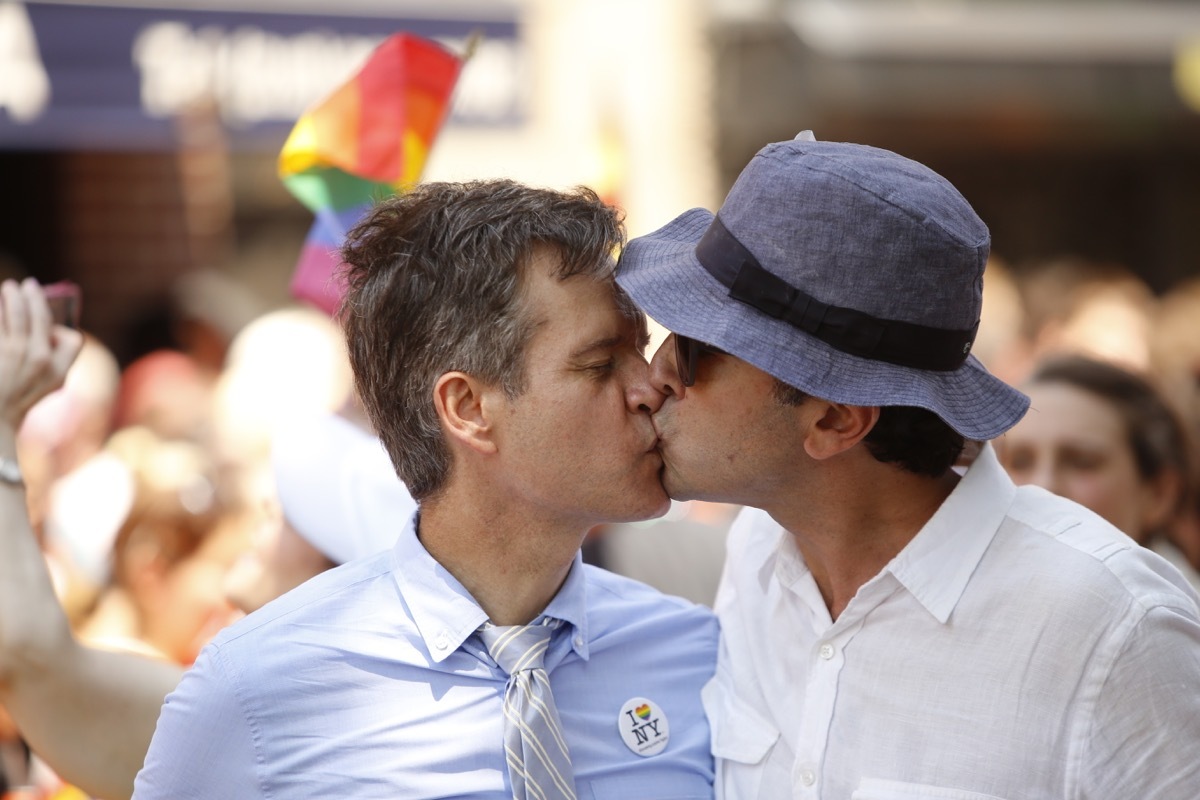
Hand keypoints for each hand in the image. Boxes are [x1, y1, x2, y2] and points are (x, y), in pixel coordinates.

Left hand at [0, 278, 83, 431]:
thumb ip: (55, 360)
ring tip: (9, 287)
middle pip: (41, 317)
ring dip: (12, 296)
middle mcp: (39, 359)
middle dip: (34, 297)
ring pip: (16, 314)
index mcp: (59, 371)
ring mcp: (13, 354)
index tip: (49, 325)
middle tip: (27, 284)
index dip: (61, 331)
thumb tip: (46, 327)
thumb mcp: (48, 386)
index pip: (72, 340)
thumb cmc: (19, 401)